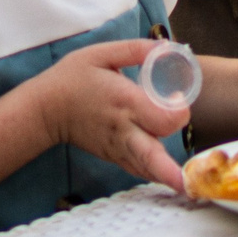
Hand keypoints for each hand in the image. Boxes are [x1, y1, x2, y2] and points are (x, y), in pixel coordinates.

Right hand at [26, 41, 189, 192]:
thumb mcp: (101, 53)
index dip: (178, 111)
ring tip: (189, 188)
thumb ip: (136, 49)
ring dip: (167, 178)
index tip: (178, 97)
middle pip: (153, 156)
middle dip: (173, 170)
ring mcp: (118, 148)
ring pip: (147, 169)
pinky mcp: (114, 157)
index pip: (161, 118)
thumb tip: (169, 48)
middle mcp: (124, 130)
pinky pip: (138, 169)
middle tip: (192, 181)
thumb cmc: (73, 78)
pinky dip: (154, 175)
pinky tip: (171, 179)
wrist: (44, 109)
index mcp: (124, 102)